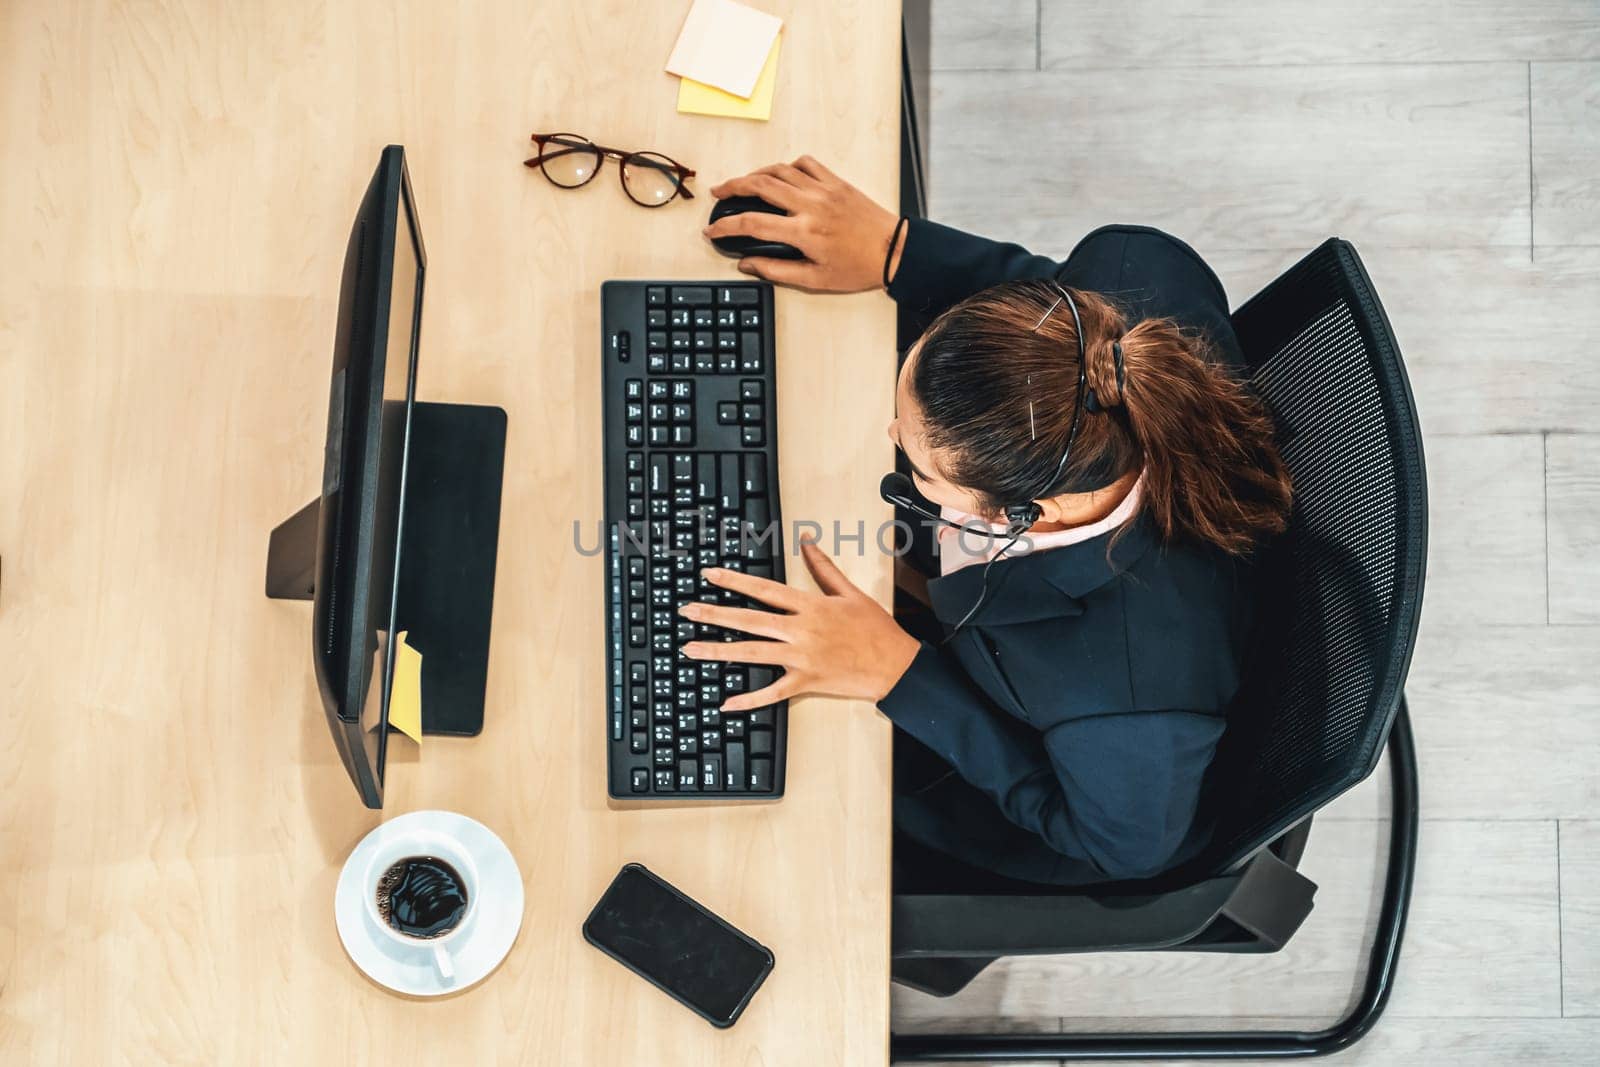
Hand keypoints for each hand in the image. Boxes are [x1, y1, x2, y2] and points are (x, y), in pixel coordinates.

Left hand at [678, 540, 920, 710]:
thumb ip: (823, 567)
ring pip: (752, 654)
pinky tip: (726, 703)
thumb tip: (807, 540)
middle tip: (686, 611)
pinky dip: (748, 700)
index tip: (710, 575)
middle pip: (749, 621)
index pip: (764, 590)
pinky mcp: (806, 682)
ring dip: (718, 651)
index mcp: (810, 606)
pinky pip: (771, 693)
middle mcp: (801, 631)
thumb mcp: (850, 592)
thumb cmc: (875, 629)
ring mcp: (801, 658)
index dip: (734, 581)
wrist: (895, 666)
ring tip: (690, 649)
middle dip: (714, 614)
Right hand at [705, 156, 903, 291]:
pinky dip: (787, 166)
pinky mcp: (835, 181)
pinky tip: (781, 175)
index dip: (725, 226)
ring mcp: (823, 189)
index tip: (712, 229)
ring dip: (755, 173)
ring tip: (742, 183)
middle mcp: (810, 205)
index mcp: (803, 232)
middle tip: (718, 194)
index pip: (751, 223)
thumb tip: (747, 265)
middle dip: (732, 187)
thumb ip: (776, 270)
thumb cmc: (858, 267)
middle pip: (759, 185)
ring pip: (779, 170)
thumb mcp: (814, 280)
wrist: (893, 250)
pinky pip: (805, 163)